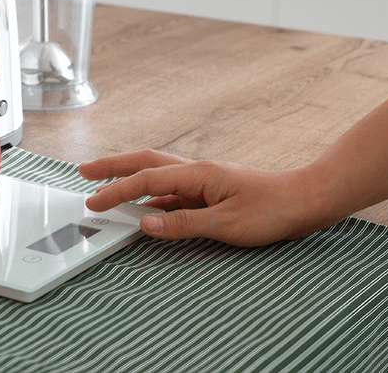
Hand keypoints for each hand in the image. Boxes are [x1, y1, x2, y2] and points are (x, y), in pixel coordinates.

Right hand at [79, 149, 336, 245]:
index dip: (116, 191)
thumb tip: (145, 223)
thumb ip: (184, 223)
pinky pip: (171, 192)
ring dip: (128, 176)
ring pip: (156, 174)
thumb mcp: (226, 223)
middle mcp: (195, 172)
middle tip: (84, 171)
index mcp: (197, 175)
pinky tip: (142, 208)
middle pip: (144, 163)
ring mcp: (202, 181)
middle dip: (112, 166)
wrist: (303, 201)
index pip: (146, 182)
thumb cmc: (271, 210)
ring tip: (104, 184)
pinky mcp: (208, 192)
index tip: (92, 202)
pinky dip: (150, 196)